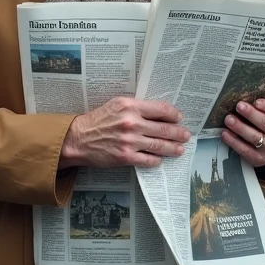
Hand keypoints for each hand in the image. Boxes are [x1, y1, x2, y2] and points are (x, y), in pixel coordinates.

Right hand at [59, 96, 189, 169]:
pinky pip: (148, 160)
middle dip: (178, 133)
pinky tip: (160, 159)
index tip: (179, 118)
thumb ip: (137, 107)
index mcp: (131, 106)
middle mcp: (132, 123)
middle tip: (186, 135)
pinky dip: (156, 160)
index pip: (161, 109)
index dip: (174, 114)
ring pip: (159, 145)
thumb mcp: (117, 104)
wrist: (78, 138)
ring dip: (172, 148)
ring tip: (180, 149)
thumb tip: (158, 113)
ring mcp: (130, 141)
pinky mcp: (126, 157)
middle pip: (164, 128)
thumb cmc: (98, 120)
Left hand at [221, 99, 264, 166]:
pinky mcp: (261, 159)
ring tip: (229, 119)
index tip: (256, 102)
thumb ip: (261, 105)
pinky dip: (234, 141)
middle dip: (251, 114)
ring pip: (255, 137)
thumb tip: (243, 96)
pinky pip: (246, 150)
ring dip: (240, 127)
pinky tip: (225, 134)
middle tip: (238, 106)